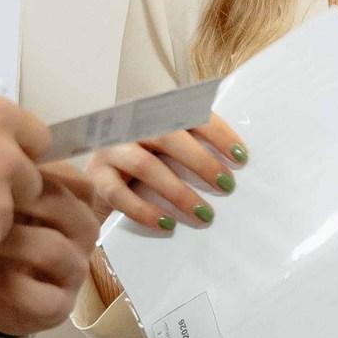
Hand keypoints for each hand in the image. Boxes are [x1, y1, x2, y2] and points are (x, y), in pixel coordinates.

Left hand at [0, 165, 103, 336]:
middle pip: (64, 206)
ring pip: (53, 249)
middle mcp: (84, 231)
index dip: (33, 172)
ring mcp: (76, 269)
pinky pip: (42, 295)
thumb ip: (11, 174)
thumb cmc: (5, 230)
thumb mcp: (9, 197)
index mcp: (77, 199)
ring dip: (11, 242)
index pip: (72, 177)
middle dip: (18, 201)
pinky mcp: (60, 305)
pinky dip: (9, 283)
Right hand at [88, 112, 248, 234]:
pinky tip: (166, 224)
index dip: (217, 133)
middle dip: (200, 161)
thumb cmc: (144, 169)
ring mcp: (111, 150)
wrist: (97, 184)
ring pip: (145, 165)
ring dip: (178, 191)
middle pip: (167, 136)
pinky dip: (144, 210)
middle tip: (227, 186)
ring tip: (204, 214)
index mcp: (154, 115)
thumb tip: (234, 171)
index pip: (188, 114)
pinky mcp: (97, 176)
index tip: (241, 157)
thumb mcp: (168, 154)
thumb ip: (193, 153)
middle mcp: (131, 126)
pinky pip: (119, 194)